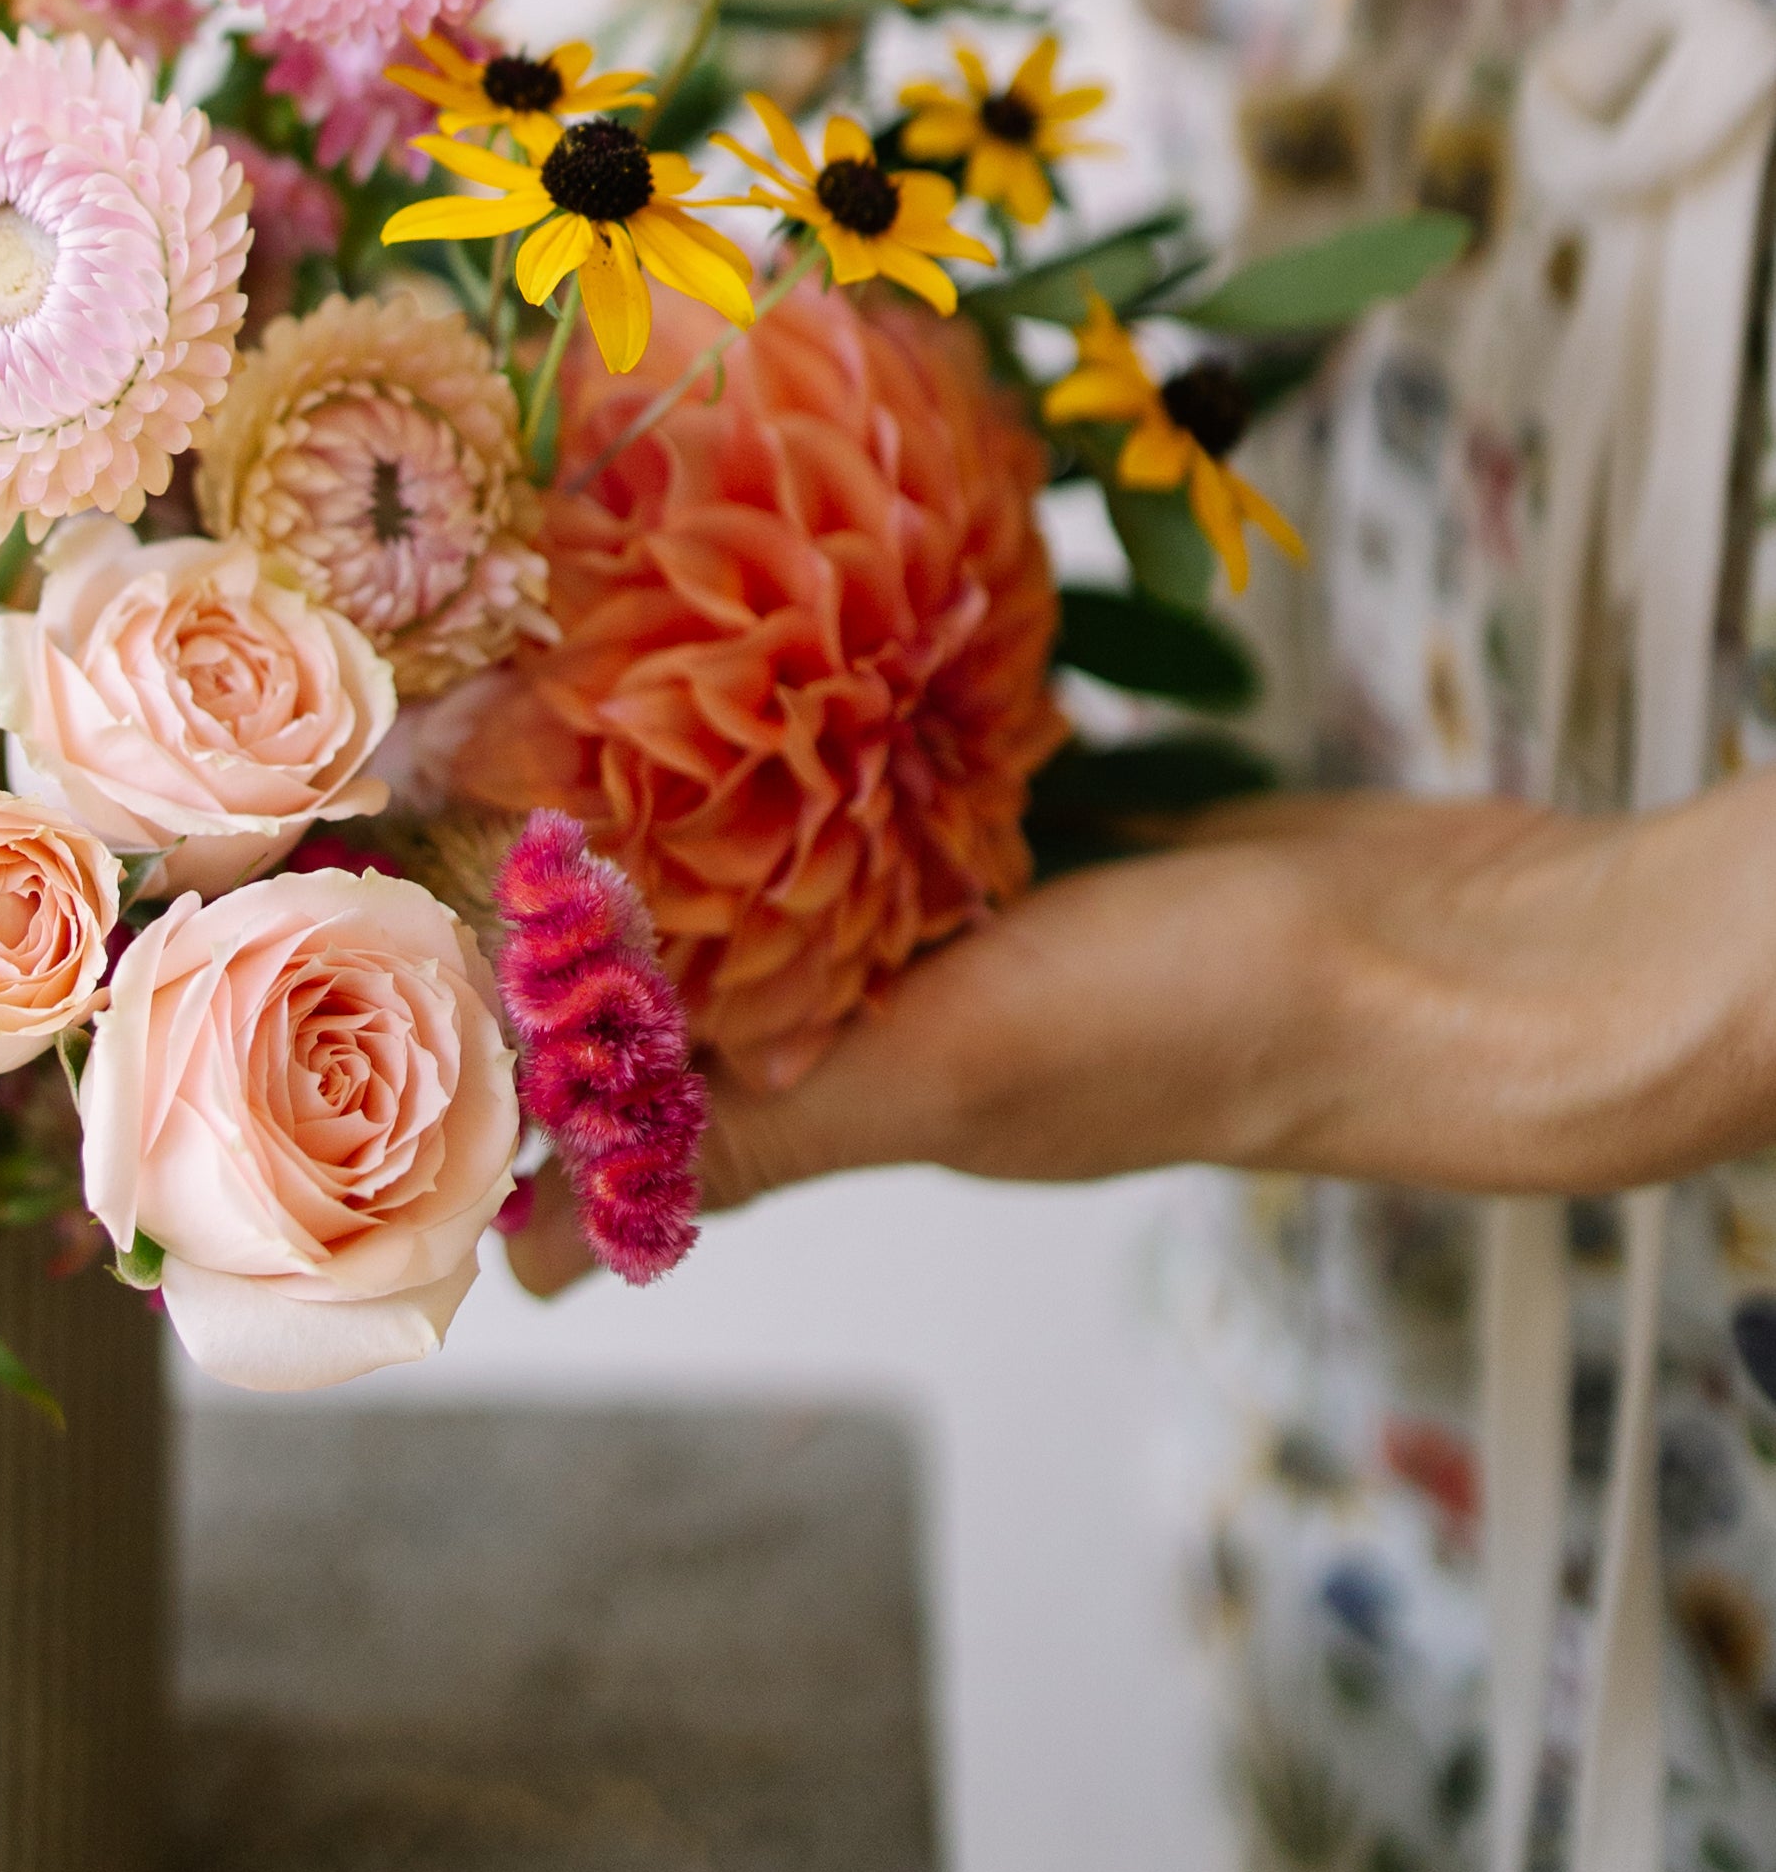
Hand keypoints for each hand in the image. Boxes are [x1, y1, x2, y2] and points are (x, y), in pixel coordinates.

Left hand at [542, 776, 1775, 1240]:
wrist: (1450, 955)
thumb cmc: (1207, 1027)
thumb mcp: (951, 1069)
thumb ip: (771, 1120)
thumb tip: (566, 1239)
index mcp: (880, 1081)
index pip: (671, 1070)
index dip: (556, 1024)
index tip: (422, 932)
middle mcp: (930, 1003)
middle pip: (736, 939)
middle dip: (625, 872)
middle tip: (498, 754)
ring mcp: (1015, 914)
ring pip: (840, 842)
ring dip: (751, 778)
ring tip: (623, 675)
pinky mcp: (1091, 827)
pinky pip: (955, 768)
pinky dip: (891, 715)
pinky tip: (835, 632)